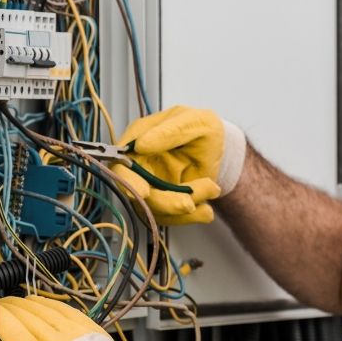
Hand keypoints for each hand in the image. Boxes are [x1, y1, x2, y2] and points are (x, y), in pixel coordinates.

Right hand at [0, 295, 162, 340]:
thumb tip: (17, 338)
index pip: (12, 327)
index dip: (1, 316)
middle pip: (30, 315)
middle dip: (15, 308)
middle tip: (7, 306)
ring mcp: (78, 336)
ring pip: (50, 310)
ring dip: (35, 305)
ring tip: (25, 303)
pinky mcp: (94, 333)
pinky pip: (72, 312)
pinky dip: (57, 307)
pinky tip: (50, 306)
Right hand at [113, 105, 245, 224]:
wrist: (220, 149)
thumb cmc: (204, 129)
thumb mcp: (194, 122)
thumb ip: (169, 131)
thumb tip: (141, 144)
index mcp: (139, 140)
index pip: (121, 165)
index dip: (128, 181)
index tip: (144, 192)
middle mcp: (140, 166)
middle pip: (137, 194)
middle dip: (164, 202)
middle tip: (188, 204)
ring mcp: (151, 186)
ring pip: (157, 210)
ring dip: (186, 206)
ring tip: (212, 189)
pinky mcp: (164, 202)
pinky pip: (172, 218)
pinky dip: (192, 216)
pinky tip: (207, 210)